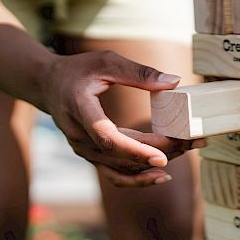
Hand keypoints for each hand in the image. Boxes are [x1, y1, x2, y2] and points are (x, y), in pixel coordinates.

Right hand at [40, 50, 204, 186]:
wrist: (48, 85)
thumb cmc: (78, 70)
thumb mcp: (106, 62)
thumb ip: (139, 72)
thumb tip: (174, 82)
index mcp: (80, 110)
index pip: (107, 138)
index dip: (135, 150)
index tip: (161, 157)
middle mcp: (80, 137)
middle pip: (121, 155)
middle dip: (159, 152)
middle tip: (191, 143)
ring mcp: (84, 150)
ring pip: (121, 168)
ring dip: (153, 164)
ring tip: (185, 151)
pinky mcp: (91, 155)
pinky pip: (114, 172)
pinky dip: (137, 178)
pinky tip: (160, 175)